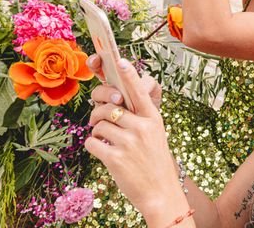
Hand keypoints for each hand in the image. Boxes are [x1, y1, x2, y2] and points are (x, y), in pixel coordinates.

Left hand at [84, 59, 188, 222]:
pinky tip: (102, 151)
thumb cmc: (154, 160)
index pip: (140, 91)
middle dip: (97, 111)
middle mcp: (142, 127)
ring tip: (104, 140)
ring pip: (98, 125)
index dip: (129, 75)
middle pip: (109, 106)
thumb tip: (115, 98)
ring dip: (96, 132)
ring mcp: (129, 143)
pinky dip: (92, 146)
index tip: (120, 60)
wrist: (161, 192)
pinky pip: (92, 143)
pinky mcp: (116, 159)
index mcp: (153, 118)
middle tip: (96, 119)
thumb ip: (139, 115)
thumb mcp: (155, 133)